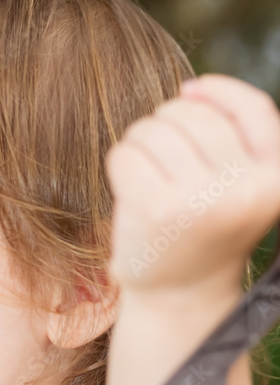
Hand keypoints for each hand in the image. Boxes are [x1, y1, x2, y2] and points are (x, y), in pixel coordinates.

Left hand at [104, 73, 279, 301]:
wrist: (180, 296)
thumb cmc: (205, 229)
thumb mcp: (240, 184)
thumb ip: (232, 136)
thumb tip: (190, 88)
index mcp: (276, 179)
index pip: (253, 108)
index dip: (219, 91)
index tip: (189, 91)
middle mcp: (245, 189)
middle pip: (194, 115)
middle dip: (168, 124)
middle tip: (163, 160)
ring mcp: (201, 200)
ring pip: (155, 129)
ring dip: (141, 143)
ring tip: (149, 177)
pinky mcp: (157, 210)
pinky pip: (126, 153)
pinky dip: (121, 164)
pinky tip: (131, 190)